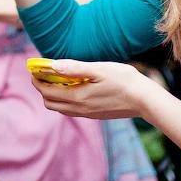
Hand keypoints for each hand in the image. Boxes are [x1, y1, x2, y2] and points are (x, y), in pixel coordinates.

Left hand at [31, 59, 151, 119]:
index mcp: (77, 97)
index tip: (34, 70)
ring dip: (53, 95)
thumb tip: (52, 65)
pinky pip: (71, 110)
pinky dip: (65, 99)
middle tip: (43, 74)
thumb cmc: (124, 80)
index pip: (47, 92)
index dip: (37, 81)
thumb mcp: (99, 69)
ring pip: (60, 108)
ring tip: (56, 79)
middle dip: (42, 89)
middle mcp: (79, 109)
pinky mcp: (95, 115)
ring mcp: (87, 114)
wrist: (145, 100)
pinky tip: (73, 87)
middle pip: (50, 103)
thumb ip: (74, 68)